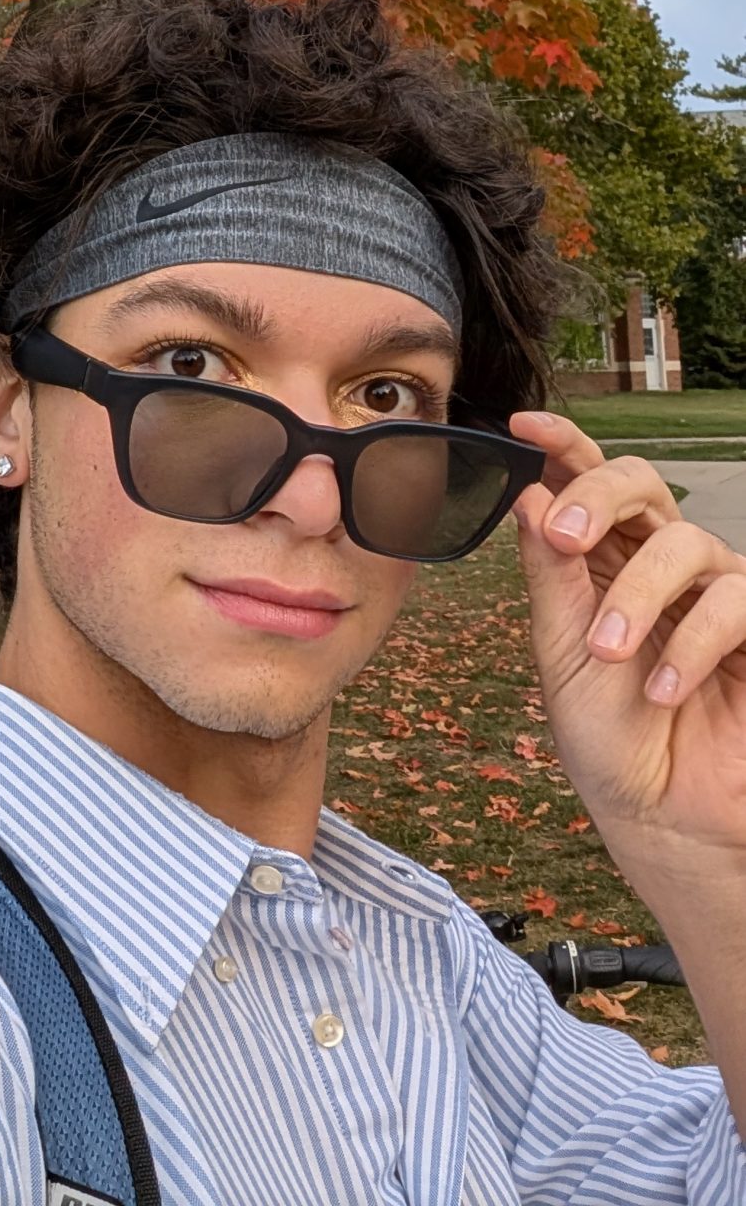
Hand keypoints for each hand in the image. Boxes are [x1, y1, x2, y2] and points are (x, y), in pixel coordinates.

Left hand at [508, 410, 745, 865]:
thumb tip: (526, 495)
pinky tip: (663, 687)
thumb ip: (551, 576)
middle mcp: (658, 564)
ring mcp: (713, 592)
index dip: (562, 445)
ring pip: (684, 541)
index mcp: (601, 562)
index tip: (523, 425)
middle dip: (599, 495)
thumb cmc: (611, 740)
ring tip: (609, 653)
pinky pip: (734, 599)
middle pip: (641, 483)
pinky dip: (690, 640)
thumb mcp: (563, 657)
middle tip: (566, 538)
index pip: (585, 483)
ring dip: (638, 595)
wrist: (665, 823)